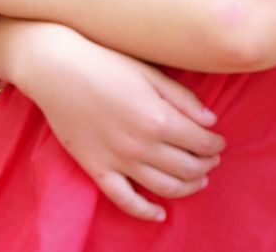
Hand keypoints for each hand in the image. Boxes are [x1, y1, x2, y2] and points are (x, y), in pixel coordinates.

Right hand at [0, 18, 225, 220]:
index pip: (202, 143)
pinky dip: (146, 212)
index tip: (219, 141)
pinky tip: (160, 213)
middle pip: (188, 168)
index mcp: (159, 119)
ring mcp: (118, 161)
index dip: (216, 144)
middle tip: (211, 158)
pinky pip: (125, 201)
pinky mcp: (97, 170)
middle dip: (207, 165)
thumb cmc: (106, 63)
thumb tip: (212, 122)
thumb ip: (184, 100)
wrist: (56, 69)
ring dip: (188, 187)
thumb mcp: (151, 74)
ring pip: (165, 188)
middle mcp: (141, 145)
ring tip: (198, 179)